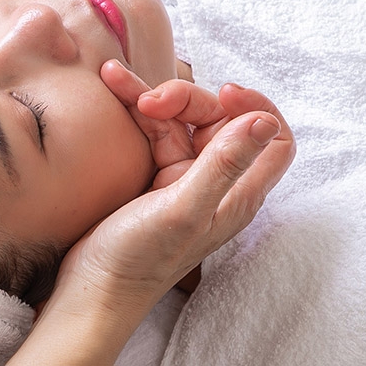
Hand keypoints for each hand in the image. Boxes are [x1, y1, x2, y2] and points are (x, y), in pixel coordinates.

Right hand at [17, 63, 295, 363]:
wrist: (92, 287)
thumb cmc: (141, 259)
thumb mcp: (184, 210)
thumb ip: (223, 166)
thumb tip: (262, 120)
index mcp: (237, 193)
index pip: (272, 138)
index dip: (256, 107)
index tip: (223, 93)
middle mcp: (215, 181)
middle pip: (217, 118)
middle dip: (185, 99)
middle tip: (150, 101)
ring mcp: (182, 176)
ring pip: (178, 119)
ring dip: (149, 96)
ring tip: (115, 78)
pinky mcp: (152, 174)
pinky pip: (151, 129)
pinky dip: (133, 107)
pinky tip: (113, 87)